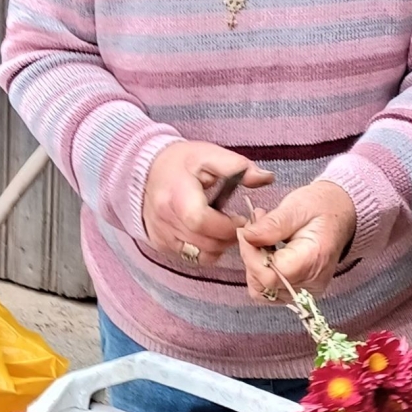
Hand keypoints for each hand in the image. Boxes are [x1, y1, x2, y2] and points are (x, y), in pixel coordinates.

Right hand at [142, 141, 272, 264]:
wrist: (145, 170)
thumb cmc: (180, 162)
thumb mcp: (208, 155)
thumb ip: (237, 166)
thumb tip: (266, 178)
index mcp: (177, 196)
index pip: (203, 222)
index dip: (227, 225)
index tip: (240, 218)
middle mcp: (165, 220)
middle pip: (205, 243)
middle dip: (228, 237)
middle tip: (236, 224)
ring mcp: (161, 235)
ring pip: (199, 255)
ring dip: (218, 246)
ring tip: (222, 228)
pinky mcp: (160, 244)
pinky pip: (189, 257)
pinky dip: (204, 250)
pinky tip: (208, 234)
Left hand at [238, 180, 356, 300]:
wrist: (341, 216)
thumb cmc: (321, 208)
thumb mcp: (296, 207)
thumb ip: (272, 225)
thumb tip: (247, 237)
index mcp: (312, 260)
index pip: (269, 275)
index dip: (250, 256)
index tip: (245, 232)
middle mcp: (311, 283)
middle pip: (263, 286)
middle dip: (250, 257)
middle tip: (254, 229)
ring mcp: (307, 291)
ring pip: (263, 291)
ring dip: (254, 265)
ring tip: (261, 239)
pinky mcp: (301, 292)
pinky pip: (270, 291)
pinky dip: (261, 272)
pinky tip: (267, 251)